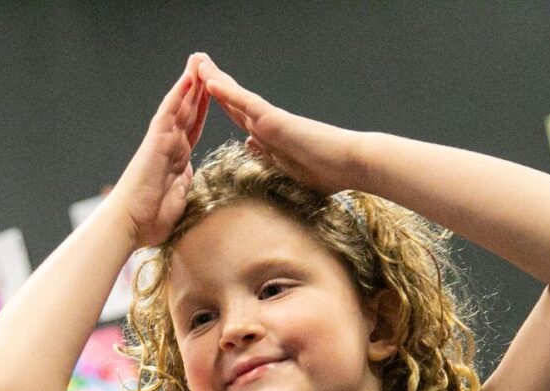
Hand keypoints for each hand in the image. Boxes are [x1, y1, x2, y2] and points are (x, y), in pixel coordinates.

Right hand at [102, 53, 210, 247]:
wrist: (128, 225)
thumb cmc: (147, 221)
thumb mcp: (176, 202)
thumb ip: (183, 186)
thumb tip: (188, 177)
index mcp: (175, 161)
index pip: (192, 130)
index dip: (202, 111)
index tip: (214, 95)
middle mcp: (168, 147)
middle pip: (187, 112)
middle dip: (198, 90)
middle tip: (206, 65)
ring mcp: (161, 142)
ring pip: (179, 106)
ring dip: (189, 83)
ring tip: (199, 60)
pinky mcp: (155, 141)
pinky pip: (169, 113)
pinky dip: (179, 94)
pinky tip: (189, 77)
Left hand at [198, 57, 362, 194]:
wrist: (351, 164)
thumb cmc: (330, 171)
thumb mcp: (288, 167)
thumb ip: (268, 155)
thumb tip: (250, 144)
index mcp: (270, 137)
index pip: (240, 118)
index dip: (224, 104)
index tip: (208, 92)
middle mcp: (268, 125)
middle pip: (234, 102)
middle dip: (215, 85)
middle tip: (198, 65)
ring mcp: (271, 121)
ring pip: (236, 97)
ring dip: (216, 79)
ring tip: (198, 61)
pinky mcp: (275, 120)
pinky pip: (246, 103)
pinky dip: (227, 92)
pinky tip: (210, 80)